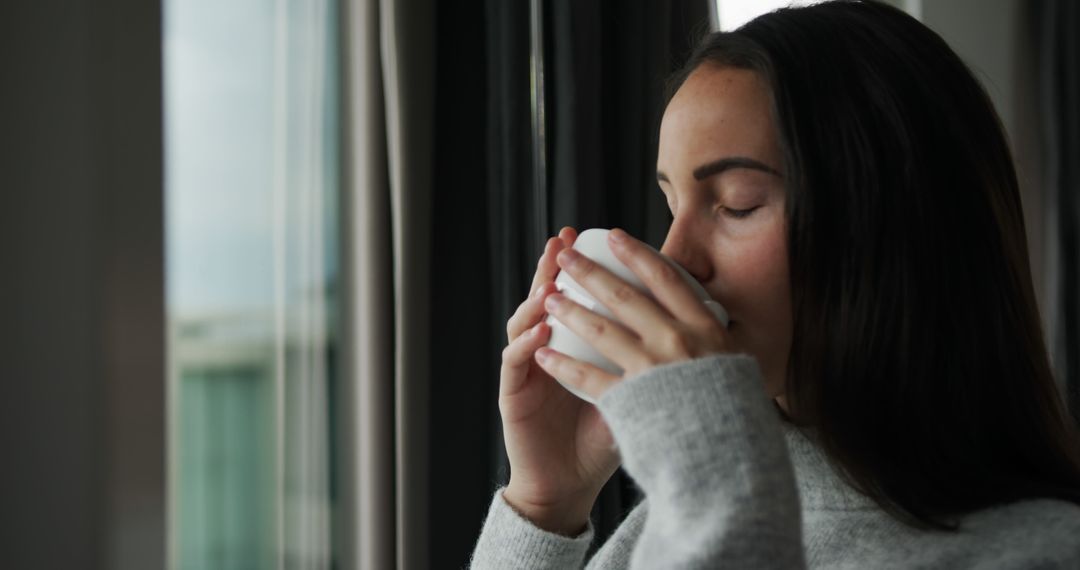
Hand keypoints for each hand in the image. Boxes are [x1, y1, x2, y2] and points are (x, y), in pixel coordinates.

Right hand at [498, 226, 621, 535]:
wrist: (568, 485)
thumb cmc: (601, 441)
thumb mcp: (634, 397)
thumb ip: (649, 366)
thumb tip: (696, 332)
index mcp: (576, 348)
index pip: (581, 299)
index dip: (591, 269)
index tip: (604, 239)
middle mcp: (547, 349)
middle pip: (550, 297)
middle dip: (558, 266)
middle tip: (567, 237)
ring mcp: (527, 367)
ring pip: (525, 320)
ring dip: (536, 296)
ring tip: (550, 279)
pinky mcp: (512, 390)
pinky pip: (515, 359)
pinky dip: (527, 341)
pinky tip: (540, 328)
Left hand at [534, 227, 732, 400]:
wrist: (726, 457)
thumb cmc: (731, 412)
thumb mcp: (732, 363)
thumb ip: (709, 336)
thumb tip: (699, 309)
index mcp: (704, 329)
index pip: (666, 279)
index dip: (636, 254)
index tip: (613, 236)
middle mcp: (677, 342)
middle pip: (625, 297)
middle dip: (590, 272)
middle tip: (566, 256)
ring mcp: (652, 370)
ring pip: (600, 331)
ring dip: (570, 311)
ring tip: (549, 298)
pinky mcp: (631, 400)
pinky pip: (588, 377)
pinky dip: (563, 365)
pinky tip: (545, 354)